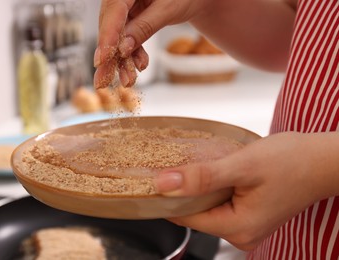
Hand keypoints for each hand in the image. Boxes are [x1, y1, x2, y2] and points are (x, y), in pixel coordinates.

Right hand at [94, 0, 203, 88]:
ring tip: (127, 81)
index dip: (107, 36)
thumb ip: (145, 26)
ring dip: (121, 60)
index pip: (113, 10)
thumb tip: (124, 49)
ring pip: (116, 36)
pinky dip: (132, 54)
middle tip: (103, 80)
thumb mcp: (168, 9)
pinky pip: (126, 38)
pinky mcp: (129, 19)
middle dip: (109, 55)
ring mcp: (124, 8)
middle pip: (109, 26)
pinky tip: (138, 66)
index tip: (102, 60)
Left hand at [154, 132, 337, 249]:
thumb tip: (164, 185)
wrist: (323, 160)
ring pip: (207, 207)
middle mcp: (241, 234)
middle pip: (195, 213)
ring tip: (194, 165)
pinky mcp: (249, 215)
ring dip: (198, 187)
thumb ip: (202, 177)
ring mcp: (246, 226)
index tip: (151, 178)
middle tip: (173, 164)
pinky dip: (212, 187)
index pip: (186, 216)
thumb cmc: (292, 161)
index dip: (166, 197)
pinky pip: (220, 203)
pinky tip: (212, 171)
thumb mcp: (242, 165)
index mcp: (237, 228)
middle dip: (183, 190)